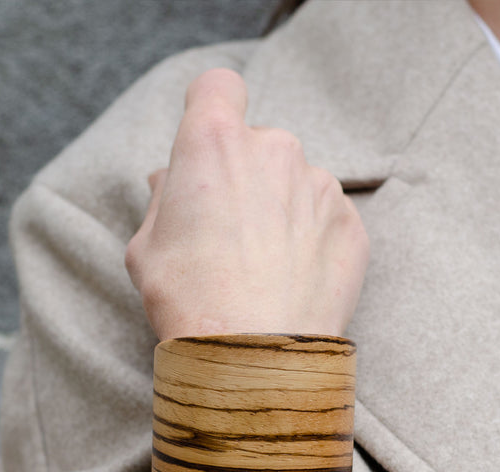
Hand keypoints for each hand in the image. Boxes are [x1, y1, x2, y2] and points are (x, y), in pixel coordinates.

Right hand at [125, 68, 369, 340]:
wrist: (253, 356)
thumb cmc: (189, 300)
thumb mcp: (147, 246)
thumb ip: (164, 200)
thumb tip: (172, 182)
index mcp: (214, 142)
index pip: (219, 87)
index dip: (212, 108)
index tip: (208, 142)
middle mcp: (275, 150)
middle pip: (260, 144)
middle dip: (246, 177)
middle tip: (229, 232)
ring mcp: (320, 186)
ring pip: (297, 184)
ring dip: (284, 210)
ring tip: (265, 267)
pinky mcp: (352, 224)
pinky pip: (328, 220)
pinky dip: (314, 242)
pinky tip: (294, 281)